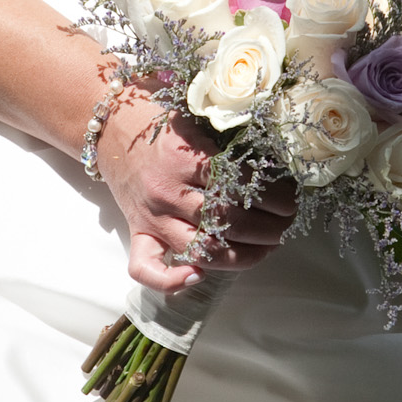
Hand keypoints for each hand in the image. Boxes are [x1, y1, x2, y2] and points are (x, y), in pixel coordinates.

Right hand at [95, 87, 296, 293]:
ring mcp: (152, 216)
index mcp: (184, 157)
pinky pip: (147, 268)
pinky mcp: (138, 233)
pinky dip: (172, 281)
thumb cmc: (161, 123)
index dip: (273, 196)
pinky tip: (199, 277)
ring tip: (269, 247)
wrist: (110, 127)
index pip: (239, 184)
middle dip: (269, 227)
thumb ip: (229, 139)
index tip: (291, 198)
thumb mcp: (197, 120)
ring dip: (243, 255)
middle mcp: (167, 191)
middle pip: (228, 221)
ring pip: (201, 250)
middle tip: (288, 223)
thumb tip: (276, 162)